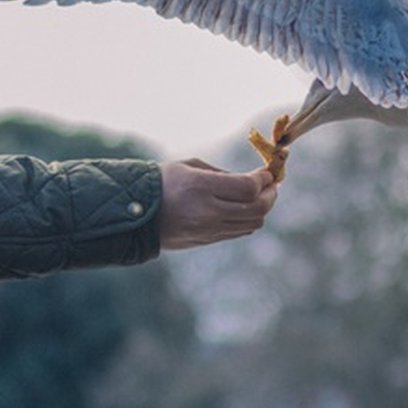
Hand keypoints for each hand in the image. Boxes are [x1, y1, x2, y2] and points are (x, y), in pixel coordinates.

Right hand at [157, 159, 277, 250]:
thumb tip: (253, 180)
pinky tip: (247, 208)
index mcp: (201, 187)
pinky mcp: (206, 240)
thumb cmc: (162, 182)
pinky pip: (239, 231)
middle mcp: (207, 212)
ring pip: (252, 223)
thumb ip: (223, 174)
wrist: (135, 213)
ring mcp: (208, 230)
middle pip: (257, 208)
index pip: (248, 187)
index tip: (268, 172)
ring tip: (262, 196)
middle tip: (272, 184)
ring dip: (263, 208)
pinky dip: (249, 219)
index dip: (264, 179)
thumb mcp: (190, 166)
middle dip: (270, 194)